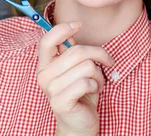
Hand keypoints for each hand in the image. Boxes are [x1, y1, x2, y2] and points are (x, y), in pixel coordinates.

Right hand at [37, 21, 114, 135]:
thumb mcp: (76, 68)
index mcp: (45, 65)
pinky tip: (93, 91)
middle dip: (99, 55)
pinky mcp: (61, 102)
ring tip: (96, 82)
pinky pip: (86, 82)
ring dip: (99, 75)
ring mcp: (51, 89)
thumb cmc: (80, 92)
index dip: (63, 29)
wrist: (79, 124)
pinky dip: (96, 85)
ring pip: (87, 66)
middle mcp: (44, 76)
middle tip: (106, 63)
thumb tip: (72, 31)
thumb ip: (71, 51)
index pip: (47, 41)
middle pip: (77, 51)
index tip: (78, 25)